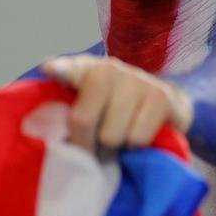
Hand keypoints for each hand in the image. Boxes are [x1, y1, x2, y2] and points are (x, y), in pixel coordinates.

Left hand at [40, 55, 193, 151]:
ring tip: (120, 137)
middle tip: (94, 146)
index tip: (49, 68)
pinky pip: (137, 138)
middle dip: (86, 142)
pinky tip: (139, 134)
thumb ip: (68, 115)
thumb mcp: (88, 108)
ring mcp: (137, 80)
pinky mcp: (161, 96)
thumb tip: (53, 136)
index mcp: (84, 70)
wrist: (167, 105)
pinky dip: (136, 146)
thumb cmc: (115, 113)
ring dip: (115, 145)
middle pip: (83, 120)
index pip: (68, 69)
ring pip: (111, 135)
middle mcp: (109, 69)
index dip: (59, 69)